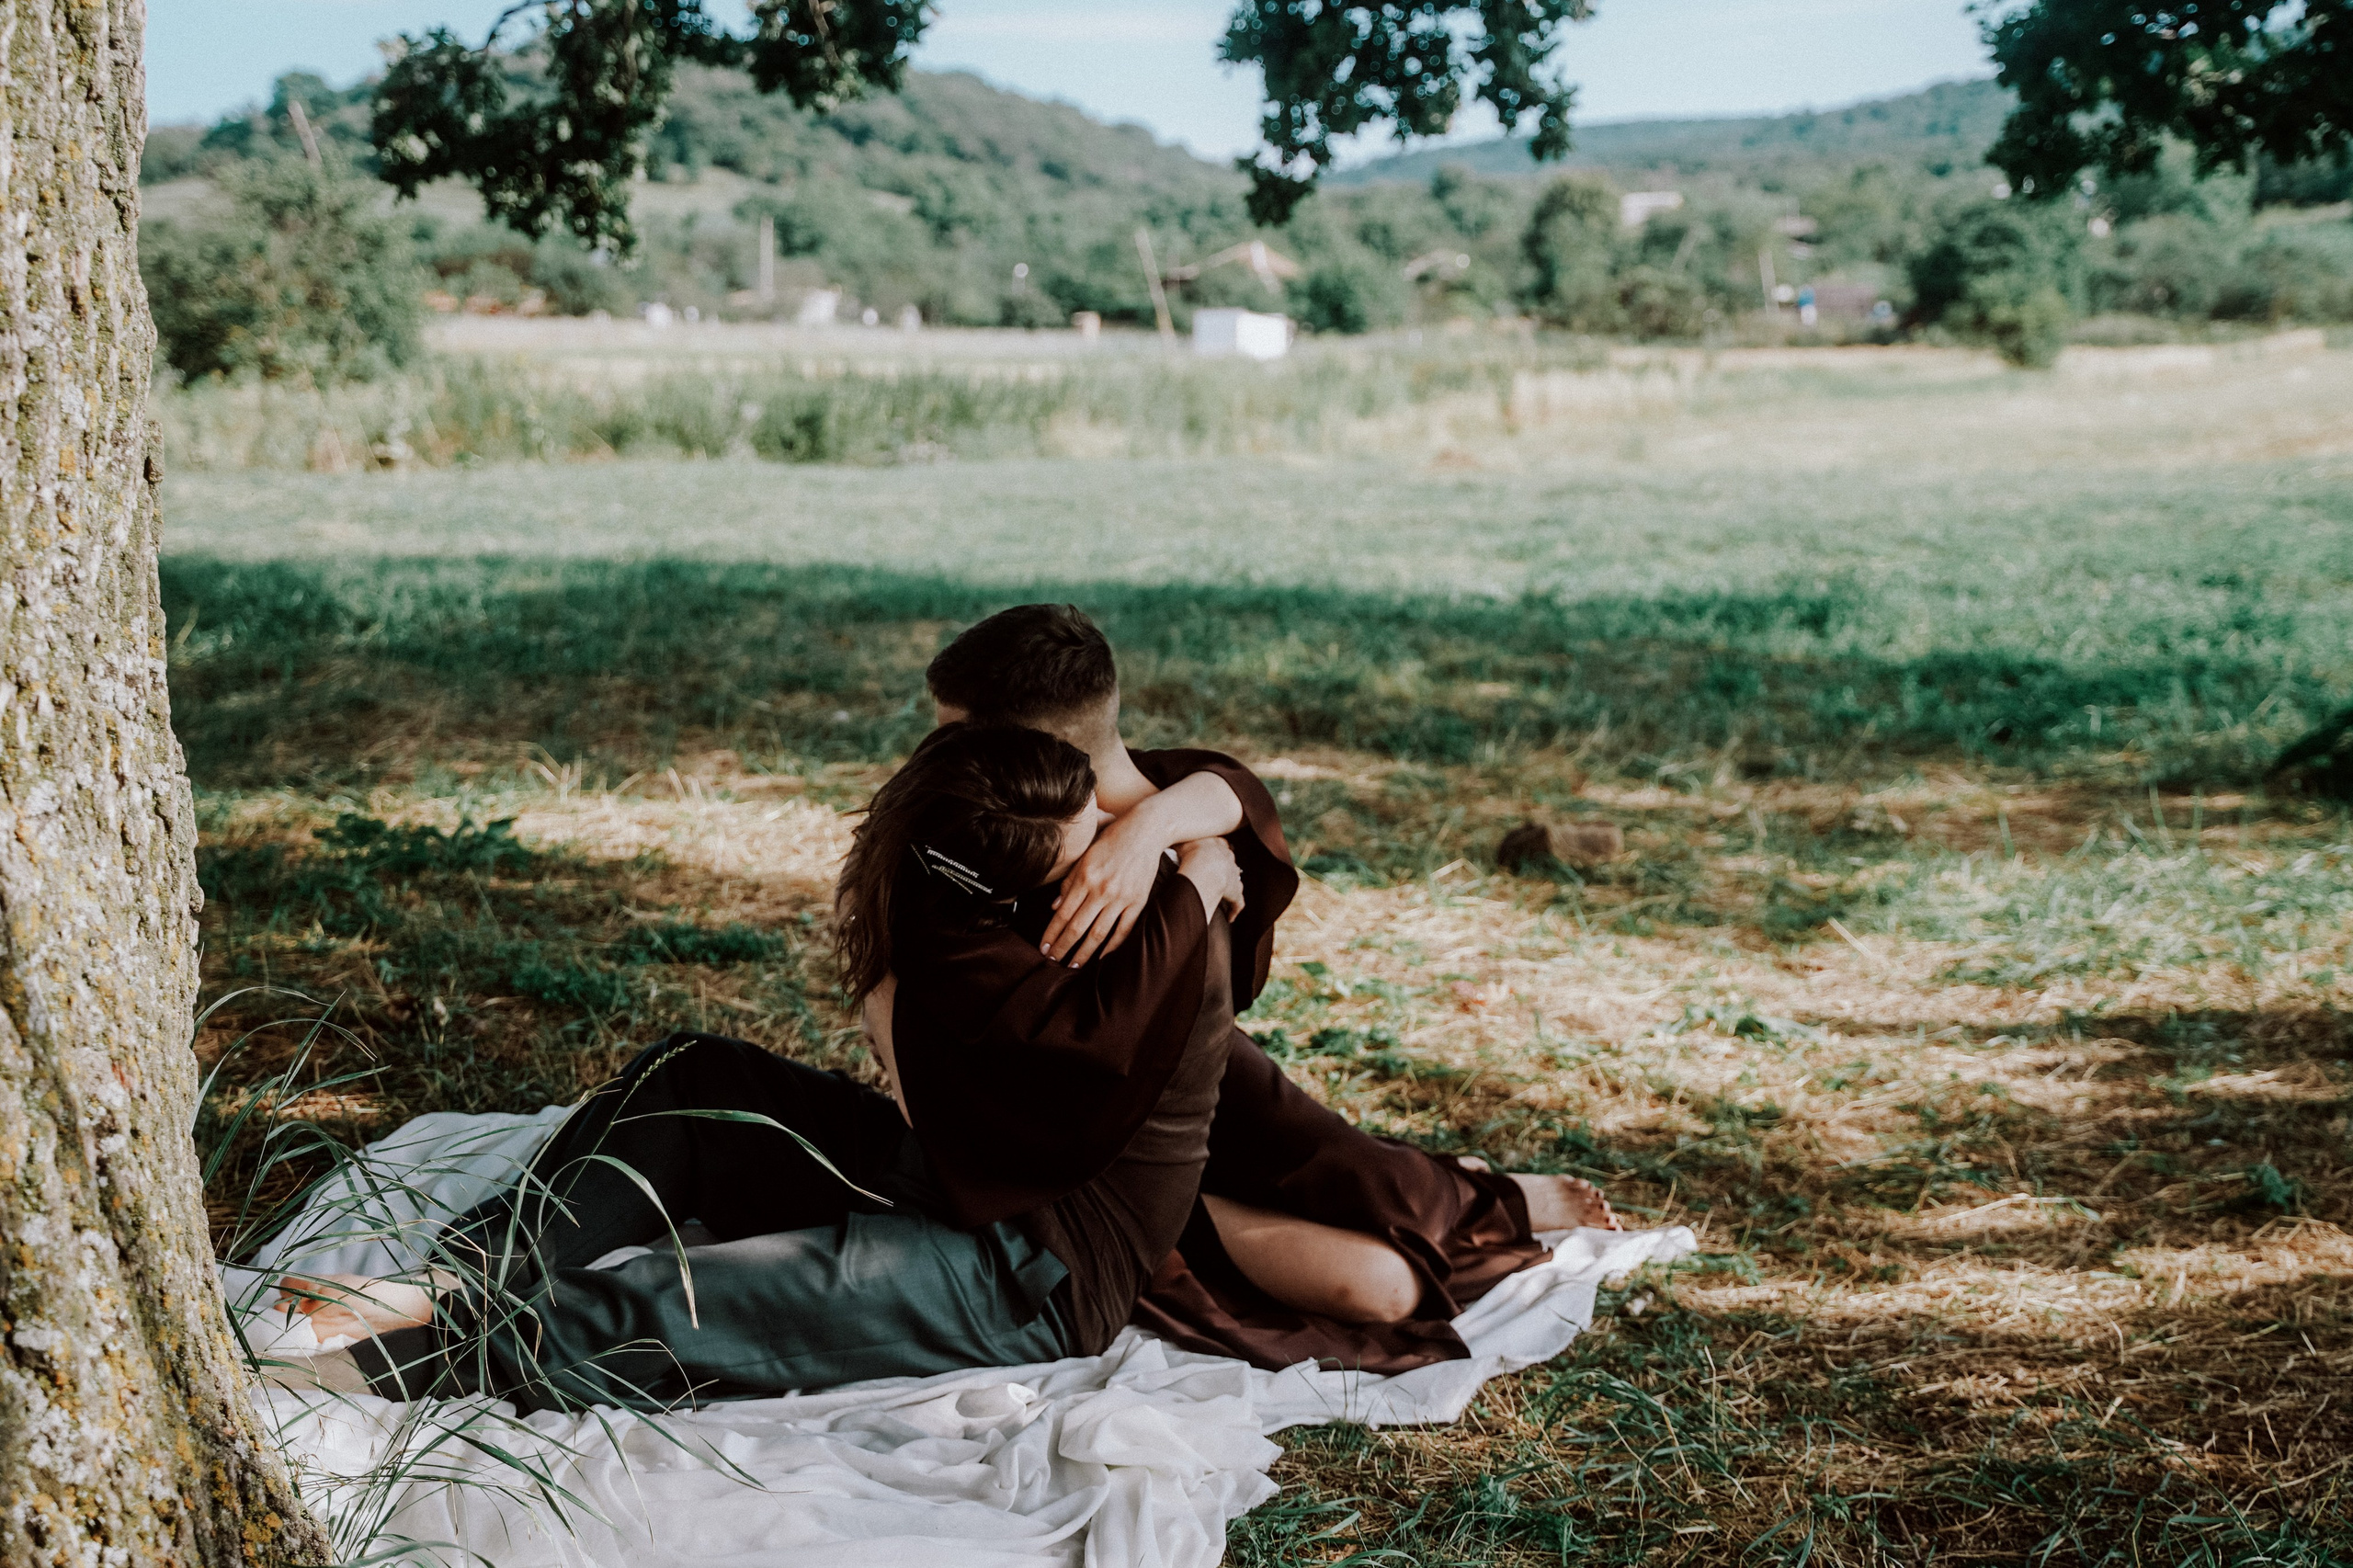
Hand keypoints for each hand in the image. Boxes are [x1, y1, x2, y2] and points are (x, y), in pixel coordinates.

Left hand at [1041, 812, 1166, 966]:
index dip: (1051, 933)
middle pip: (1077, 927)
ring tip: (1073, 965)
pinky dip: (1112, 946)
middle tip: (1052, 961)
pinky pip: (1123, 930)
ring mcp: (1121, 897)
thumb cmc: (1111, 841)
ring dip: (1084, 952)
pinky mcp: (1138, 901)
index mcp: (1085, 877)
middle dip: (1063, 947)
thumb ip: (1069, 882)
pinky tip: (1101, 957)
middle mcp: (1101, 889)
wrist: (1145, 831)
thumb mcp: (1084, 856)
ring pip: (1098, 933)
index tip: (1043, 947)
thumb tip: (1054, 908)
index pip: (1062, 913)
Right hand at [1176, 836, 1244, 923]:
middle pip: (1230, 860)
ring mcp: (1233, 876)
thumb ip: (1176, 840)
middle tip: (1217, 871)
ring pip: (1235, 880)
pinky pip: (1237, 903)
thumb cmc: (1191, 852)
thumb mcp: (1181, 842)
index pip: (1221, 843)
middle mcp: (1228, 859)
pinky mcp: (1235, 893)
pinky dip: (1234, 909)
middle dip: (1225, 865)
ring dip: (1231, 885)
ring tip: (1223, 892)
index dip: (1218, 847)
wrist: (1204, 867)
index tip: (1214, 850)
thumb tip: (1165, 837)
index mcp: (1217, 844)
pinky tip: (1230, 917)